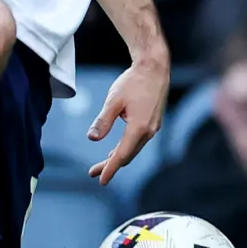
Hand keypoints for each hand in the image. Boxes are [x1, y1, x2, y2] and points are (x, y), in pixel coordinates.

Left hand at [87, 54, 167, 185]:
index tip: (100, 180)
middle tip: (93, 173)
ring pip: (133, 149)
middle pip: (127, 155)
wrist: (155, 67)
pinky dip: (126, 148)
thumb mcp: (113, 100)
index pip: (121, 155)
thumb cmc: (134, 81)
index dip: (110, 169)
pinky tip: (117, 149)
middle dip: (110, 165)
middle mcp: (148, 131)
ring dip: (118, 157)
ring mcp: (153, 127)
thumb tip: (92, 139)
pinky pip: (138, 141)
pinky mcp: (153, 122)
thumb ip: (103, 121)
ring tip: (103, 165)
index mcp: (139, 128)